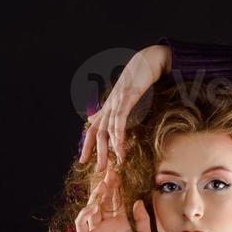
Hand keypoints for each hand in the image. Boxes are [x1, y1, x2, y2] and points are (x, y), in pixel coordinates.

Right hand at [75, 166, 151, 231]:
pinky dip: (85, 214)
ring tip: (103, 184)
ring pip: (92, 208)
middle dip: (107, 187)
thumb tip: (138, 202)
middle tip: (109, 173)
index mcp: (120, 224)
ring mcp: (95, 231)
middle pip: (104, 202)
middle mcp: (106, 225)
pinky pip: (81, 223)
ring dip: (96, 196)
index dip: (117, 189)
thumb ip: (142, 220)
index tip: (118, 175)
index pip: (116, 202)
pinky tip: (94, 207)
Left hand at [79, 44, 169, 172]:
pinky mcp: (126, 98)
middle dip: (97, 153)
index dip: (86, 145)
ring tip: (115, 163)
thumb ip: (111, 110)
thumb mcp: (123, 97)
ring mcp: (116, 102)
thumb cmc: (139, 78)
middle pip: (97, 133)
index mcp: (108, 107)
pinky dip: (119, 135)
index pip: (92, 129)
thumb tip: (95, 119)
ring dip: (110, 149)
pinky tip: (120, 147)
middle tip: (99, 170)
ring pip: (108, 130)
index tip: (83, 161)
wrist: (148, 60)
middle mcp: (109, 106)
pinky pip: (120, 121)